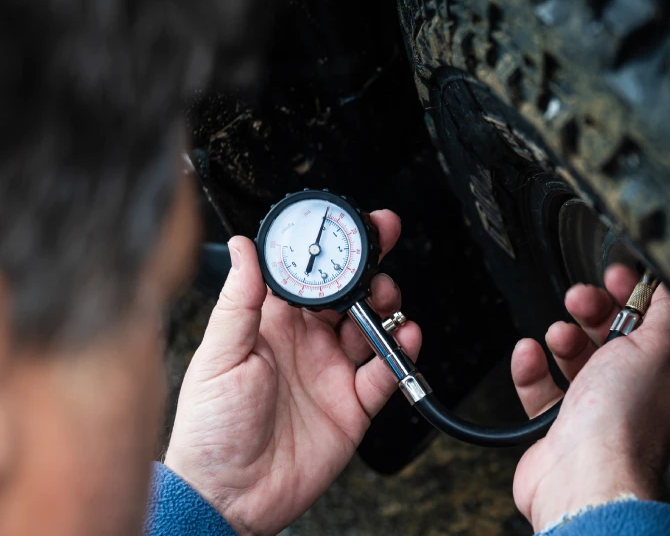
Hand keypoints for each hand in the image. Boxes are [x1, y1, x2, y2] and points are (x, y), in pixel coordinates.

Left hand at [164, 211, 420, 535]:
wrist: (229, 497)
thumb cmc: (209, 431)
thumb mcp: (218, 357)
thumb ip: (239, 302)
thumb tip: (245, 247)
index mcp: (271, 326)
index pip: (307, 276)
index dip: (328, 249)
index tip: (346, 226)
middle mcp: (306, 344)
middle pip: (347, 294)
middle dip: (369, 266)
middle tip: (383, 242)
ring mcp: (332, 373)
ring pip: (371, 327)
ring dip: (386, 305)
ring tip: (387, 298)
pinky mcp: (353, 405)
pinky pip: (386, 373)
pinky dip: (401, 353)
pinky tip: (405, 338)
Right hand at [510, 265, 669, 530]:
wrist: (584, 478)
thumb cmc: (625, 422)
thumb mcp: (661, 347)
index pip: (657, 320)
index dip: (635, 292)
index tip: (615, 275)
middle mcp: (637, 391)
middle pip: (613, 334)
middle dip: (593, 309)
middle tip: (580, 298)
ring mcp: (598, 409)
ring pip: (577, 357)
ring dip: (563, 337)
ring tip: (558, 334)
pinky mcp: (562, 424)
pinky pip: (543, 387)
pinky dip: (532, 368)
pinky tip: (529, 355)